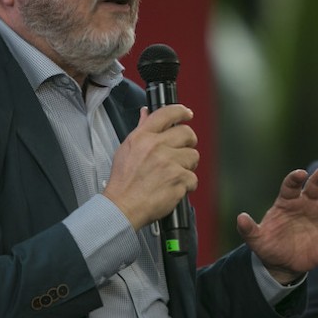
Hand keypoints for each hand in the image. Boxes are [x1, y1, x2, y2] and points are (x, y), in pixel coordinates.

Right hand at [105, 105, 198, 229]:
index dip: (181, 111)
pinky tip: (174, 187)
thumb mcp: (126, 149)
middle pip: (187, 133)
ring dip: (188, 166)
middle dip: (189, 142)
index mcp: (143, 137)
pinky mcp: (179, 179)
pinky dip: (187, 185)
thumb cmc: (123, 182)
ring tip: (175, 173)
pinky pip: (193, 178)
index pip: (166, 113)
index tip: (187, 114)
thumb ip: (141, 129)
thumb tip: (146, 113)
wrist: (123, 207)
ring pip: (193, 156)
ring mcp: (169, 163)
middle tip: (183, 150)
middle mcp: (156, 147)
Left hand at [236, 158, 317, 284]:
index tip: (300, 175)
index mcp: (287, 200)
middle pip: (316, 185)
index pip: (291, 184)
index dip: (295, 179)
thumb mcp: (256, 240)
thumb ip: (249, 229)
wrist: (283, 262)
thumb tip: (240, 218)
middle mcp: (306, 202)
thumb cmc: (269, 246)